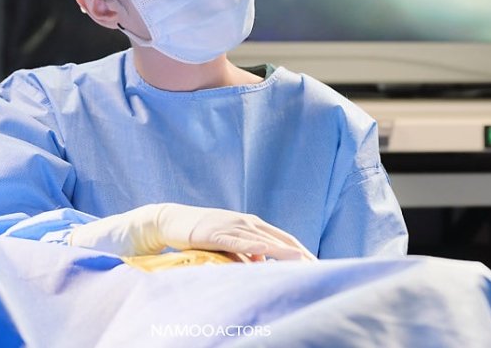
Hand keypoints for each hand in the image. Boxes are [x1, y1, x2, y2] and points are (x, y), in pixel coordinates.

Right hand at [69, 203, 315, 260]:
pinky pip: (243, 242)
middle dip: (302, 255)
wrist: (170, 221)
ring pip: (267, 240)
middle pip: (282, 240)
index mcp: (251, 224)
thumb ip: (245, 253)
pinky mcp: (219, 232)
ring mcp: (233, 225)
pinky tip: (269, 256)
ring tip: (305, 264)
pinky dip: (259, 248)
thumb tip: (260, 264)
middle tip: (320, 269)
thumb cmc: (199, 234)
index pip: (284, 239)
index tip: (318, 266)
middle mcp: (247, 222)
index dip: (302, 252)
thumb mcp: (227, 244)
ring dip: (287, 253)